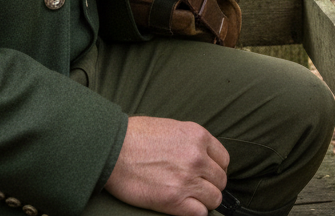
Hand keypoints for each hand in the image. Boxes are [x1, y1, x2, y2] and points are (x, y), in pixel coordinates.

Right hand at [103, 116, 229, 215]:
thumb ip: (190, 141)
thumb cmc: (134, 136)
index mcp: (197, 136)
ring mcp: (187, 179)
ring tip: (188, 198)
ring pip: (214, 199)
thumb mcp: (170, 127)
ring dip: (203, 200)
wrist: (111, 149)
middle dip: (209, 186)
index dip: (215, 169)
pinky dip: (194, 212)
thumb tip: (200, 156)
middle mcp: (197, 157)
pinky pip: (200, 213)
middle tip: (194, 188)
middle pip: (220, 181)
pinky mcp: (174, 200)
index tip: (206, 174)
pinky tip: (182, 207)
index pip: (223, 160)